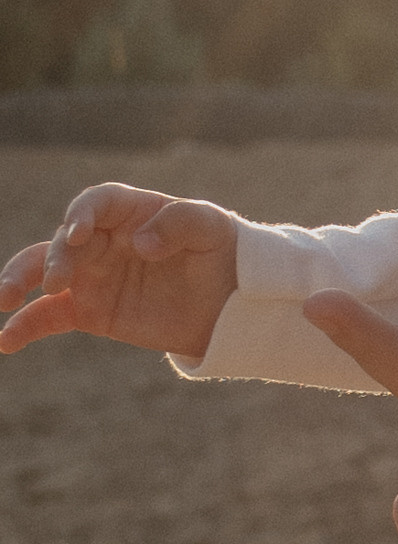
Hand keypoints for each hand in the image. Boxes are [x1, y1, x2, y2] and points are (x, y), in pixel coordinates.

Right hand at [0, 186, 239, 358]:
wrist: (229, 302)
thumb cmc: (220, 251)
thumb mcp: (212, 229)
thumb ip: (180, 223)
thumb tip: (141, 242)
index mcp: (129, 211)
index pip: (96, 203)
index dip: (82, 214)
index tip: (77, 235)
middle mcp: (101, 239)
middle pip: (63, 241)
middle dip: (53, 258)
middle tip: (56, 280)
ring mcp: (91, 275)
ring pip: (41, 272)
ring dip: (17, 281)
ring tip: (4, 299)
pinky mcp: (88, 311)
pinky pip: (48, 316)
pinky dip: (24, 326)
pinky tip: (5, 340)